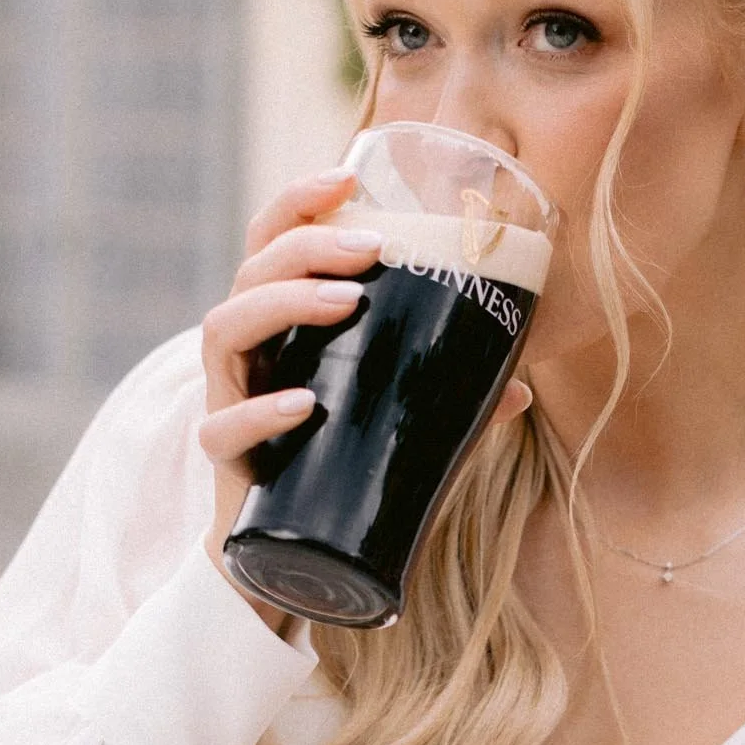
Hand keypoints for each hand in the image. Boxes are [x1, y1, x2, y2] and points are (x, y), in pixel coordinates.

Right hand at [198, 171, 531, 629]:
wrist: (287, 573)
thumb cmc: (339, 480)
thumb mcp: (403, 434)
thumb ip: (452, 409)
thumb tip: (521, 387)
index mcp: (282, 330)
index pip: (273, 243)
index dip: (299, 202)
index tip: (346, 172)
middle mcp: (247, 356)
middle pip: (251, 270)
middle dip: (308, 245)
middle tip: (372, 247)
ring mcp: (227, 404)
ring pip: (224, 330)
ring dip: (282, 303)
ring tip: (344, 301)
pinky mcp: (225, 465)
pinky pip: (223, 428)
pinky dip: (258, 412)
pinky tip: (301, 405)